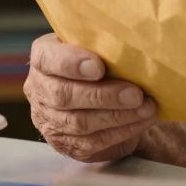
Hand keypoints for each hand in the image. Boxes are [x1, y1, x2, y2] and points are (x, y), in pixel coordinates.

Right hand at [24, 34, 158, 161]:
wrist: (98, 95)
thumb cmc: (99, 60)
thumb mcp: (95, 45)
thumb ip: (102, 42)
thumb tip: (131, 41)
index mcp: (43, 57)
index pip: (48, 59)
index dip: (72, 64)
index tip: (99, 67)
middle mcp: (39, 89)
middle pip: (64, 96)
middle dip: (103, 96)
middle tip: (135, 94)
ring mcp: (49, 120)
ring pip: (79, 123)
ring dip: (118, 116)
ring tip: (146, 108)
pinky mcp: (66, 144)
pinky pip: (92, 142)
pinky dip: (121, 132)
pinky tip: (141, 120)